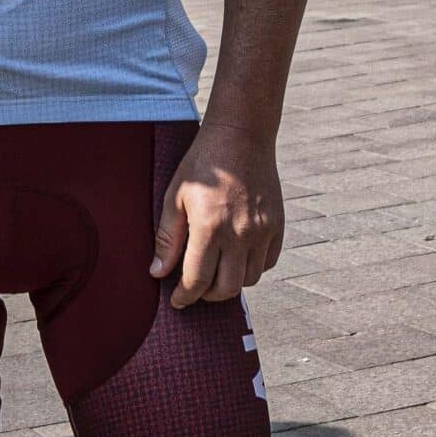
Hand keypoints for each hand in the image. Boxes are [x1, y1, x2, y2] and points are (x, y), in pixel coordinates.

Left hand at [150, 118, 282, 308]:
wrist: (241, 135)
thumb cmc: (202, 164)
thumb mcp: (175, 196)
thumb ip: (167, 238)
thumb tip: (158, 273)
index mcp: (209, 227)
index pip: (197, 281)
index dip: (184, 297)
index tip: (177, 301)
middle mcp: (239, 234)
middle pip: (226, 289)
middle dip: (207, 295)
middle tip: (195, 287)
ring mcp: (262, 231)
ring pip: (250, 279)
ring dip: (231, 283)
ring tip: (217, 271)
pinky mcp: (278, 225)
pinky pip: (268, 262)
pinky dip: (253, 267)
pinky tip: (238, 257)